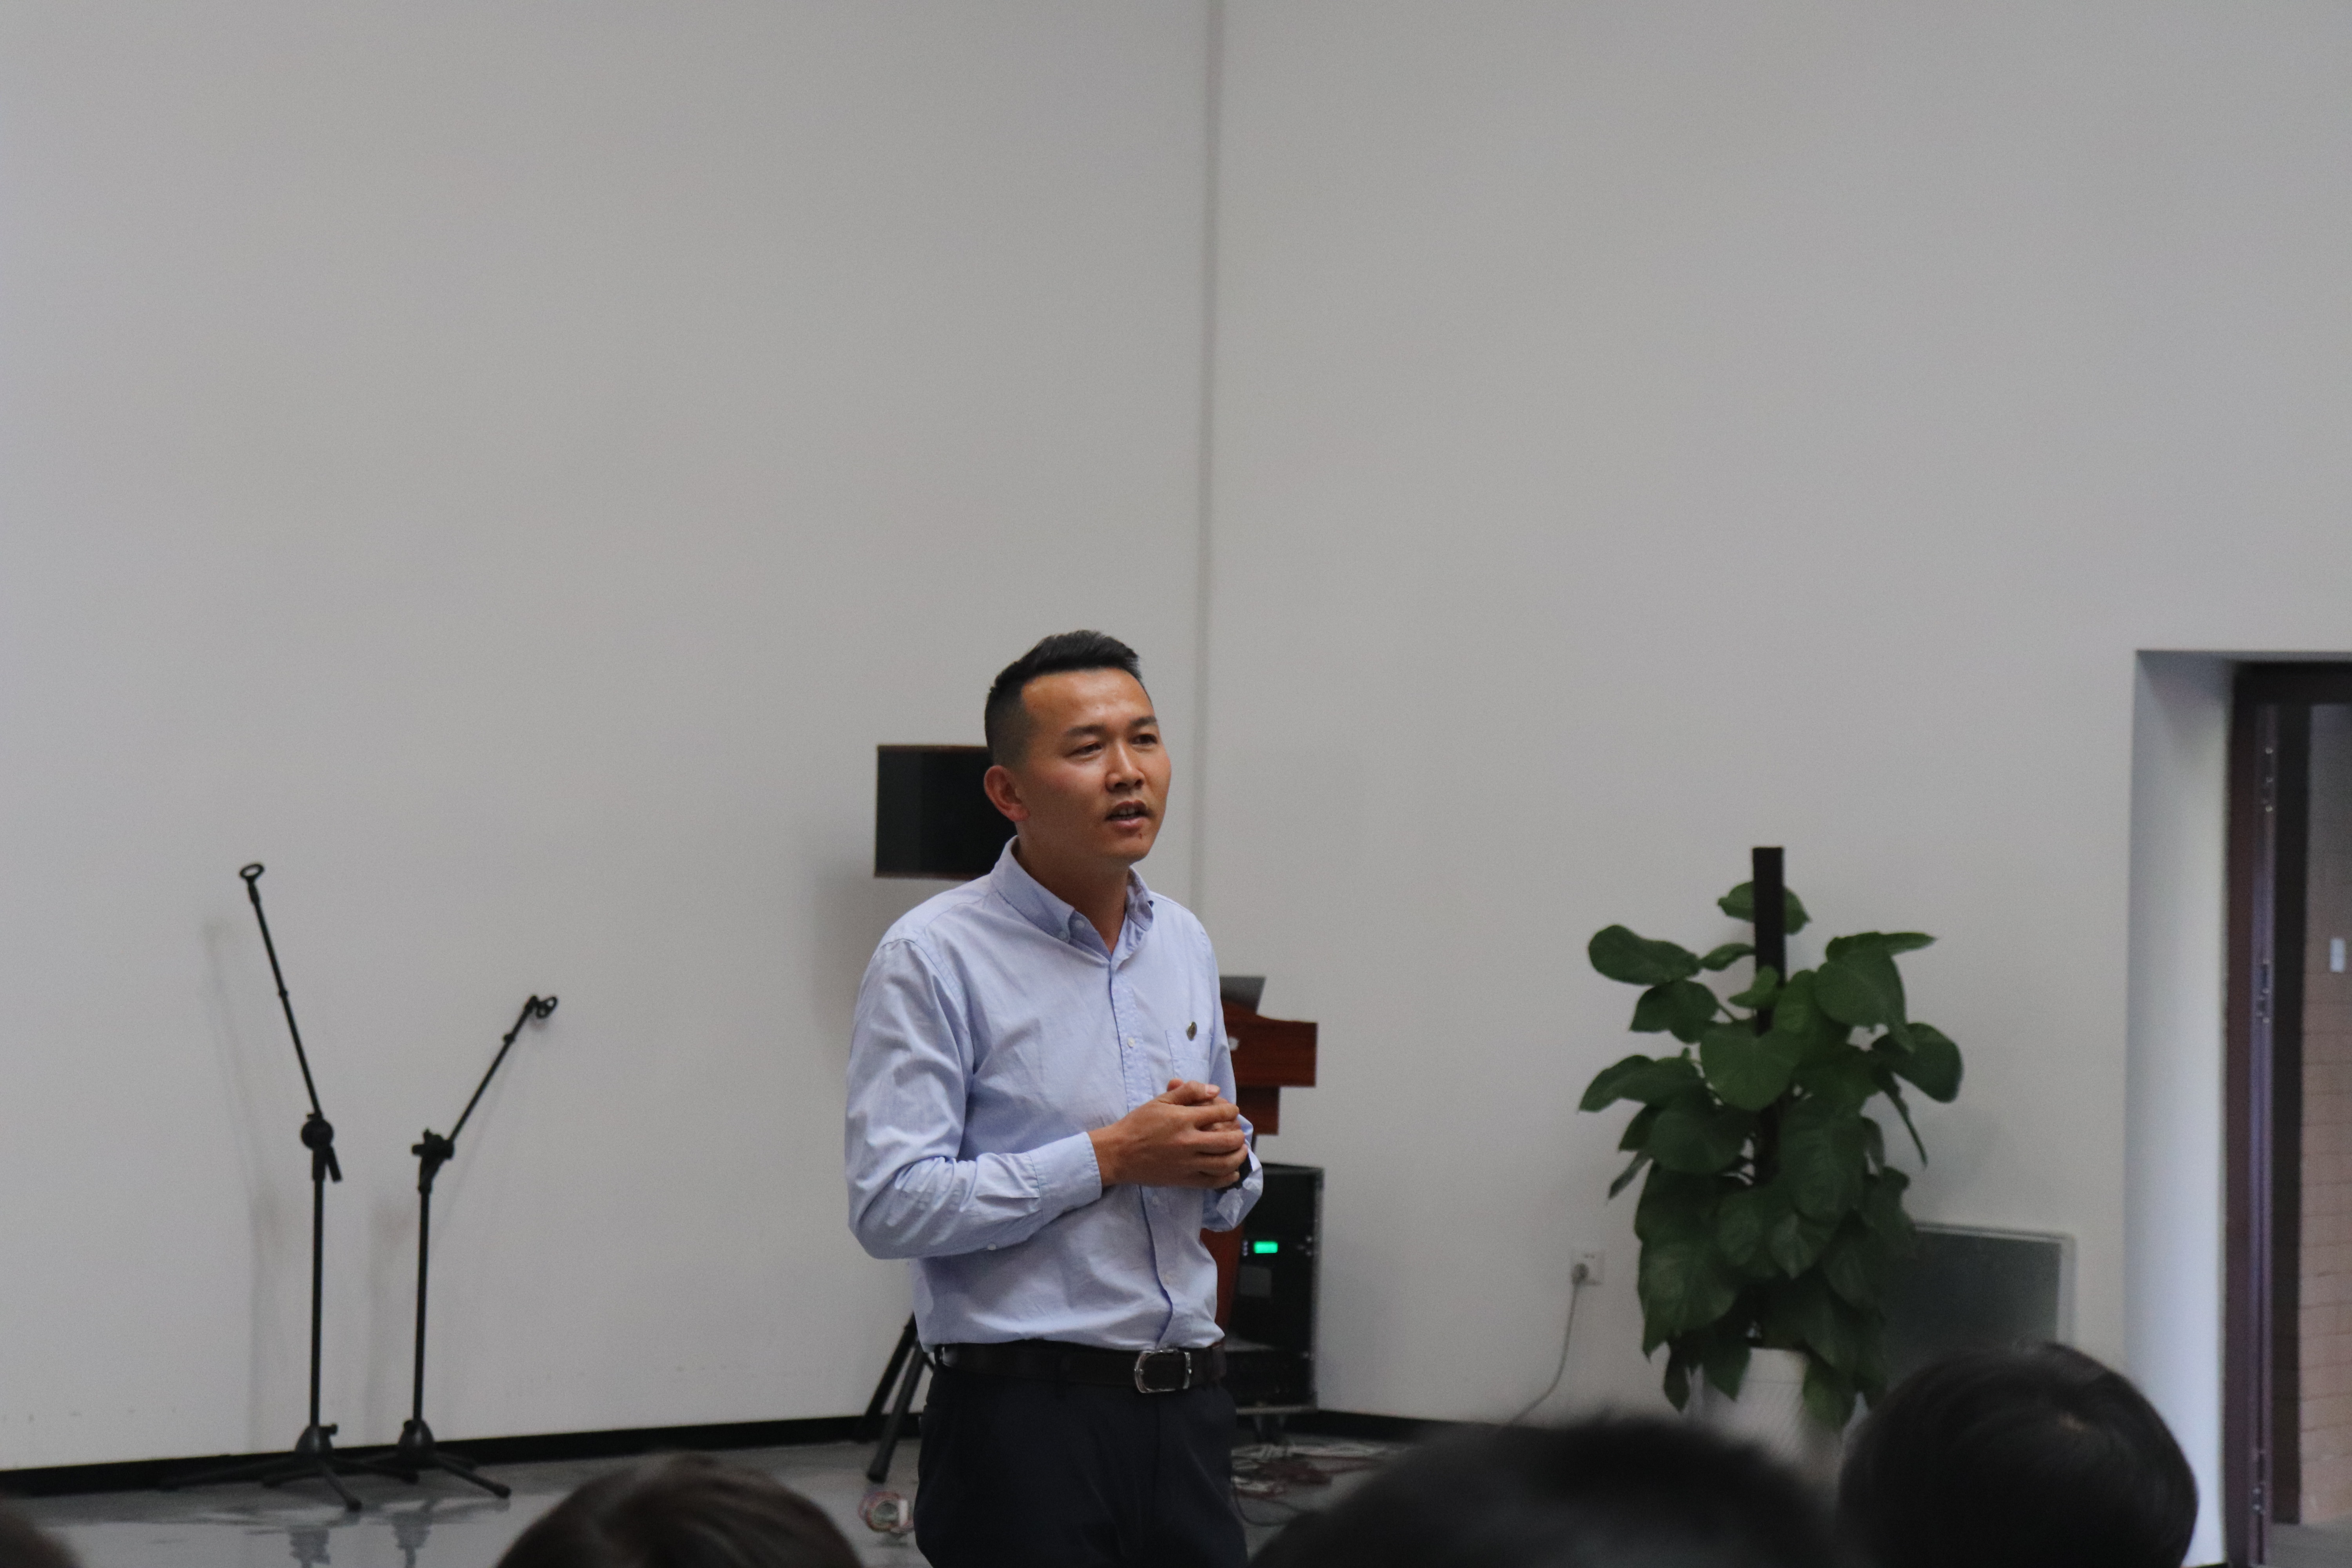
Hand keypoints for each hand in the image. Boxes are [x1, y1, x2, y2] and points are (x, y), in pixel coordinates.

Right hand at [1090, 1078, 1247, 1188]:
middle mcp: (1188, 1142)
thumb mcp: (1160, 1101)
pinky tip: (1232, 1172)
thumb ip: (1187, 1092)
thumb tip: (1214, 1090)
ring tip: (1240, 1149)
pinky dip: (1227, 1177)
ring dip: (1238, 1155)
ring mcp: (1187, 1164)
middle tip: (1239, 1132)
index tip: (1232, 1111)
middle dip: (1239, 1135)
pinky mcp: (1183, 1180)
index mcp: (1182, 1119)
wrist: (1118, 1153)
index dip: (1231, 1111)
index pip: (1220, 1113)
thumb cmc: (1138, 1124)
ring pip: (1225, 1163)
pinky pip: (1213, 1182)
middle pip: (1228, 1140)